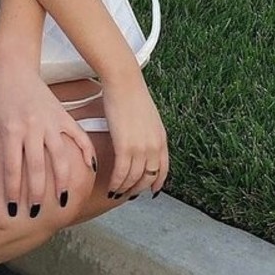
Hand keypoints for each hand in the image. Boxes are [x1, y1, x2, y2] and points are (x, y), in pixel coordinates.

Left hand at [0, 63, 96, 213]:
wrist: (14, 64)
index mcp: (11, 128)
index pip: (13, 169)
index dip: (13, 192)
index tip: (13, 211)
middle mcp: (33, 126)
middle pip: (38, 168)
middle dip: (38, 194)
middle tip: (38, 213)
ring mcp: (51, 120)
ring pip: (62, 156)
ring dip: (64, 180)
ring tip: (65, 201)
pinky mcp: (63, 114)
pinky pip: (79, 136)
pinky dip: (87, 152)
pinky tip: (91, 170)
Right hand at [101, 75, 167, 196]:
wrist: (123, 81)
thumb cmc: (130, 93)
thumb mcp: (147, 116)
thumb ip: (148, 132)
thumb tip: (141, 140)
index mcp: (161, 138)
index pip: (163, 169)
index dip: (157, 182)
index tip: (151, 191)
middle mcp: (154, 146)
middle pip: (149, 177)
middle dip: (138, 188)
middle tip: (128, 193)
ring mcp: (141, 148)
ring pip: (134, 178)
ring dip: (125, 188)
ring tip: (116, 192)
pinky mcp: (125, 146)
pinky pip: (122, 173)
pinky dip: (117, 183)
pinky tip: (111, 187)